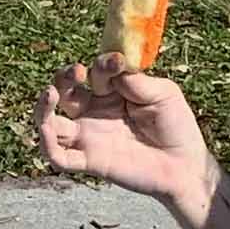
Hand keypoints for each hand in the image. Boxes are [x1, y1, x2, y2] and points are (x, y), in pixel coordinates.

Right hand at [38, 55, 219, 228]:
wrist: (186, 165)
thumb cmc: (176, 127)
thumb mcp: (162, 93)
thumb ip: (136, 80)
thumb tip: (113, 66)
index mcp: (112, 93)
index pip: (95, 72)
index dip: (102, 64)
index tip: (116, 63)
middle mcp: (95, 112)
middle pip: (66, 92)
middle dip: (63, 77)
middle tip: (76, 72)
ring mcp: (90, 137)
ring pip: (52, 122)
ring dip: (44, 107)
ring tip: (50, 93)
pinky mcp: (89, 161)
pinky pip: (58, 155)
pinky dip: (47, 144)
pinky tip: (48, 129)